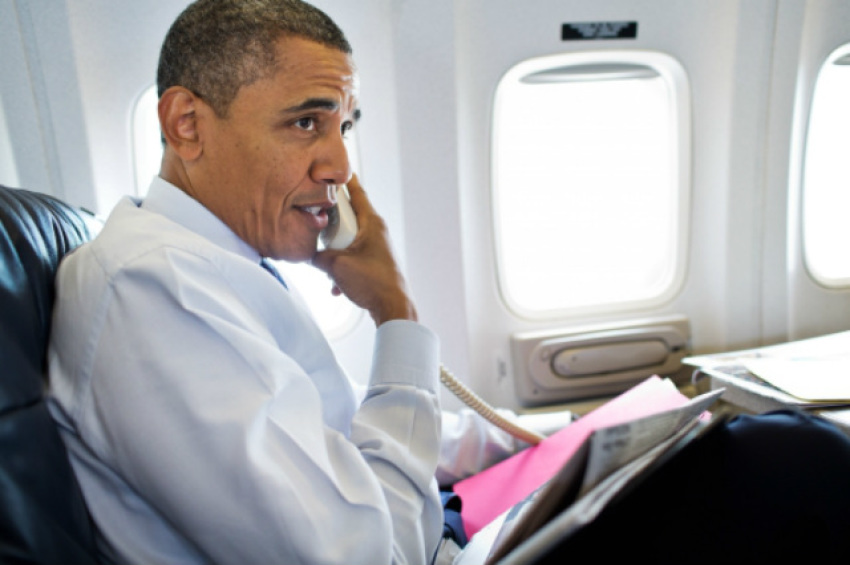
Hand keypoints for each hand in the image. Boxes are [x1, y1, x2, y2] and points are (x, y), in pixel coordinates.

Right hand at [311, 175, 417, 325]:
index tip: (338, 167)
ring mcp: (377, 248)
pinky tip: (336, 286)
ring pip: (348, 240)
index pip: (357, 193)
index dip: (346, 180)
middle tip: (315, 221)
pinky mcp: (375, 263)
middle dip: (330, 223)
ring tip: (326, 263)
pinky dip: (342, 269)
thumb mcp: (336, 266)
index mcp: (371, 223)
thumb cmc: (372, 282)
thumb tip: (307, 254)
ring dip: (334, 252)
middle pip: (348, 217)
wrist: (392, 308)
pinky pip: (353, 258)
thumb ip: (317, 256)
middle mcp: (376, 232)